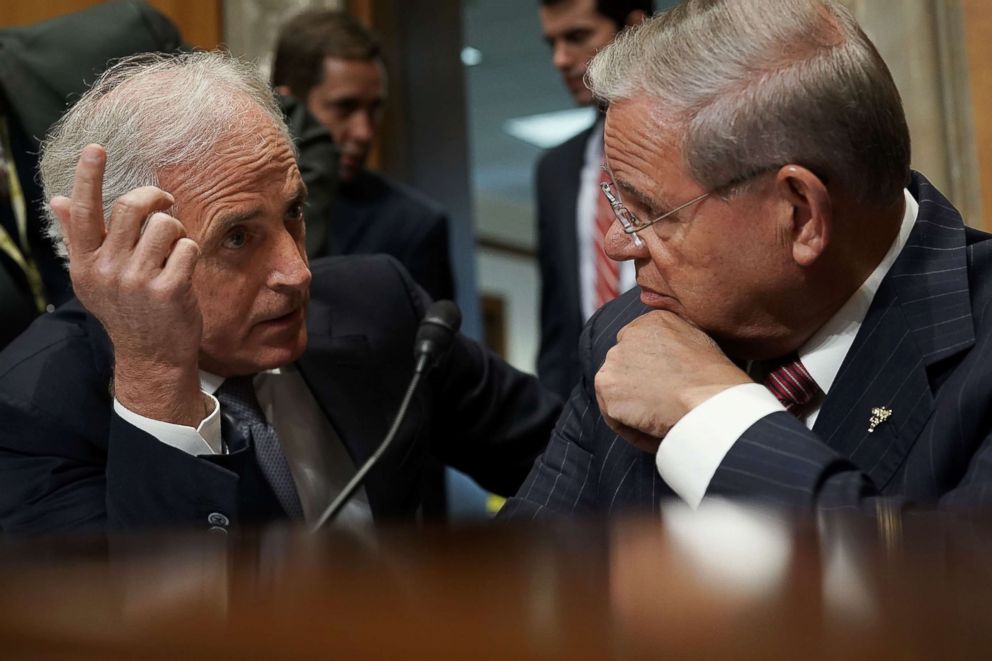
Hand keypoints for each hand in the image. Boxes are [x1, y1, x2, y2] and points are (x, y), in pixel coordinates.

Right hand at [49, 144, 207, 425]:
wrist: (152, 356)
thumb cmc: (128, 310)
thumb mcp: (96, 278)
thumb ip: (80, 238)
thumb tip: (56, 199)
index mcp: (86, 263)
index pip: (83, 212)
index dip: (89, 177)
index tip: (96, 148)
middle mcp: (107, 270)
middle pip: (132, 206)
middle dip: (155, 198)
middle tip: (166, 203)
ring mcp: (137, 281)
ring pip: (165, 224)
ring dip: (177, 230)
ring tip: (173, 248)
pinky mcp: (169, 289)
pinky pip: (187, 245)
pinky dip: (191, 252)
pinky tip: (184, 270)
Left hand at [594, 310, 750, 452]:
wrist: (708, 398)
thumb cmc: (713, 378)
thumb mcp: (698, 343)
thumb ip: (674, 343)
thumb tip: (663, 360)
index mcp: (651, 322)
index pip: (639, 347)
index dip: (652, 371)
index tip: (666, 387)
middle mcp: (627, 336)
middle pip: (624, 367)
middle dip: (639, 386)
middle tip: (663, 405)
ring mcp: (614, 362)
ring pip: (616, 390)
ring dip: (633, 407)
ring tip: (661, 420)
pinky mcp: (607, 388)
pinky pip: (613, 415)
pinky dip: (630, 428)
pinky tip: (654, 432)